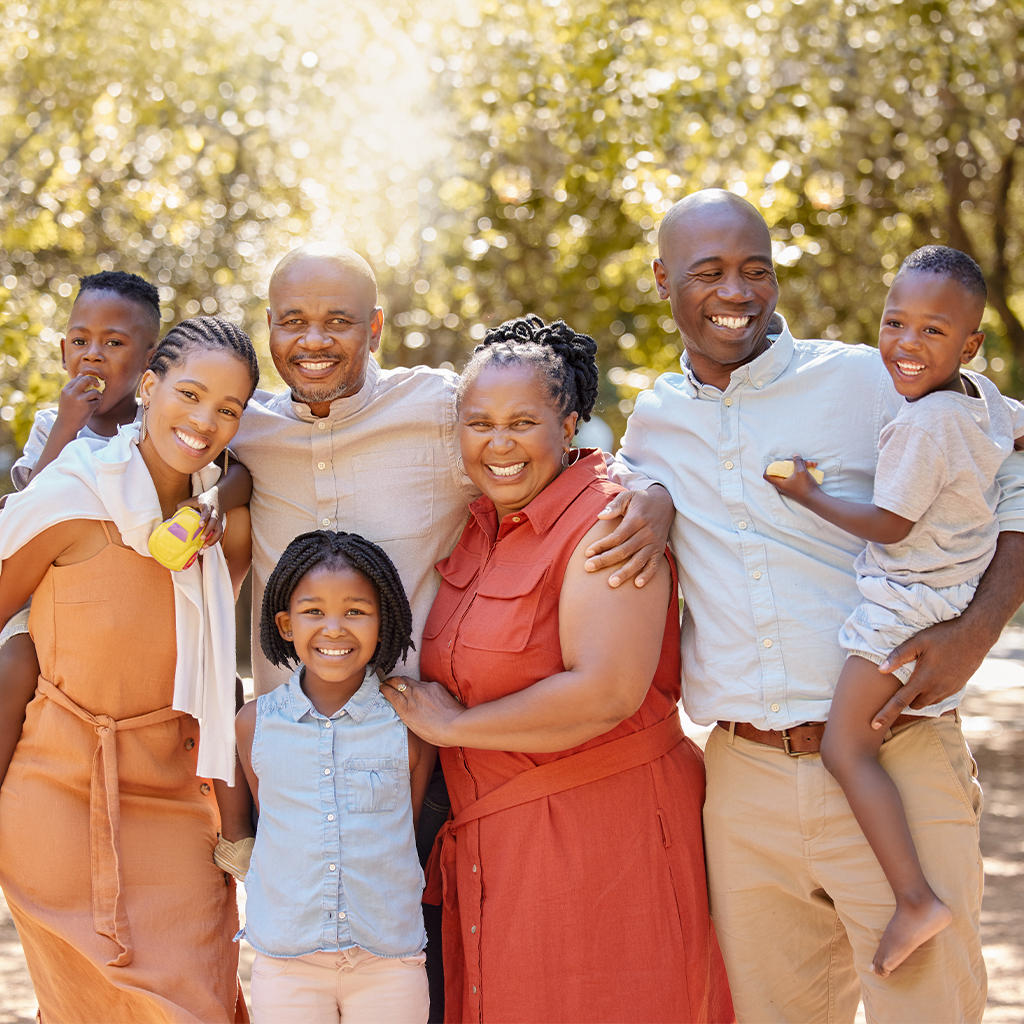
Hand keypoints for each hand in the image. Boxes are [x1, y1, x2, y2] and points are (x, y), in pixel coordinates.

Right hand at [55, 373, 102, 433]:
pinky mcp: (87, 407)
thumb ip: (73, 386)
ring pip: (95, 392)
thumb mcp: (66, 397)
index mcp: (66, 390)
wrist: (66, 425)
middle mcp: (72, 393)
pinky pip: (97, 402)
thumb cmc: (68, 410)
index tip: (91, 382)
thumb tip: (81, 374)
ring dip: (98, 396)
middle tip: (98, 385)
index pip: (78, 378)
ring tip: (96, 400)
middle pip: (86, 380)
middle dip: (94, 380)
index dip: (87, 378)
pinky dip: (97, 404)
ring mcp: (80, 400)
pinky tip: (93, 407)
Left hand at [176, 485, 223, 547]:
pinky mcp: (220, 524)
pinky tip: (206, 546)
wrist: (217, 497)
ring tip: (204, 546)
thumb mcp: (192, 499)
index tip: (200, 525)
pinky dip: (214, 540)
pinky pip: (219, 534)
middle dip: (208, 531)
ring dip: (213, 539)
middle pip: (214, 522)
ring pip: (219, 530)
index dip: (204, 518)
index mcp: (207, 505)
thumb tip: (173, 517)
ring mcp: (219, 519)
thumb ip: (183, 506)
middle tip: (201, 539)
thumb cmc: (202, 500)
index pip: (207, 512)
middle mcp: (215, 512)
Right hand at [380, 675, 466, 746]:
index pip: (390, 692)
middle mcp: (412, 695)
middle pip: (397, 681)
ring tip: (401, 683)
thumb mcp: (413, 726)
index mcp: (405, 708)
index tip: (381, 687)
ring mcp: (424, 688)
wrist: (455, 725)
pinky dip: (418, 685)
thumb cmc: (435, 733)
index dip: (384, 688)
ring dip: (403, 681)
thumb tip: (401, 705)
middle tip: (387, 681)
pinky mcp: (434, 686)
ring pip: (409, 680)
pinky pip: (423, 683)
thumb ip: (405, 713)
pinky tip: (420, 690)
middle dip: (391, 680)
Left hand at [583, 483, 673, 587]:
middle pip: (624, 550)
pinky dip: (647, 575)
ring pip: (638, 561)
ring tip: (611, 583)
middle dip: (606, 560)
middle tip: (589, 567)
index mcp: (637, 519)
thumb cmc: (641, 500)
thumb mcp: (628, 496)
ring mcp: (654, 543)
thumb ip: (614, 506)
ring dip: (625, 572)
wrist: (665, 503)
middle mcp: (647, 533)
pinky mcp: (660, 551)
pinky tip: (637, 584)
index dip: (602, 545)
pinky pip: (654, 565)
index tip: (587, 552)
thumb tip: (600, 516)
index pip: (617, 536)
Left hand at [764, 454, 819, 504]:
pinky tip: (813, 467)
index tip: (776, 463)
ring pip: (792, 473)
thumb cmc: (805, 486)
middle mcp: (783, 486)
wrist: (815, 500)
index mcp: (780, 483)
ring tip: (812, 464)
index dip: (769, 468)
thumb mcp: (801, 471)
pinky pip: (797, 477)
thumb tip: (795, 455)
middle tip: (802, 460)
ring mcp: (790, 488)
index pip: (767, 476)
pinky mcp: (796, 488)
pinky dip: (804, 472)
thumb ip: (797, 462)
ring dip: (802, 466)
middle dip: (793, 463)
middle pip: (783, 471)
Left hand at [872, 615, 984, 729]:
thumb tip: (881, 669)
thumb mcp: (918, 642)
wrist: (976, 635)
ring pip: (927, 702)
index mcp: (924, 680)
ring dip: (919, 697)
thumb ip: (899, 656)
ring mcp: (948, 690)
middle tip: (898, 688)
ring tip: (915, 680)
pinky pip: (939, 697)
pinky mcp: (957, 688)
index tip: (874, 725)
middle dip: (905, 700)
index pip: (900, 702)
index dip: (885, 714)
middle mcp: (936, 689)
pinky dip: (931, 693)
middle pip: (914, 705)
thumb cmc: (944, 636)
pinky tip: (930, 679)